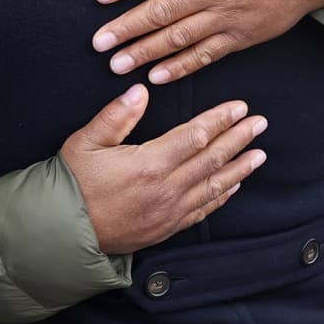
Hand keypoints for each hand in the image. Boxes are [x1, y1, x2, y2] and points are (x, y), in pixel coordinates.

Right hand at [60, 83, 267, 254]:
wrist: (63, 233)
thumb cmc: (72, 184)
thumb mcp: (86, 142)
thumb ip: (116, 116)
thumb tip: (140, 91)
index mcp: (149, 164)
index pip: (195, 136)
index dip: (220, 120)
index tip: (240, 107)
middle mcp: (166, 190)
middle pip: (212, 159)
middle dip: (239, 139)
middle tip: (260, 124)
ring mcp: (169, 212)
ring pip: (213, 186)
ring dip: (239, 167)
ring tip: (260, 154)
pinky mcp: (166, 228)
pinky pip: (202, 210)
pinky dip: (222, 196)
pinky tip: (234, 185)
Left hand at [92, 0, 323, 83]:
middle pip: (163, 10)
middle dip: (127, 28)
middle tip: (98, 42)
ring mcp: (231, 14)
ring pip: (181, 37)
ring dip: (146, 52)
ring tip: (117, 64)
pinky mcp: (244, 35)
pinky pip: (207, 54)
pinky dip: (181, 66)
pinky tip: (157, 75)